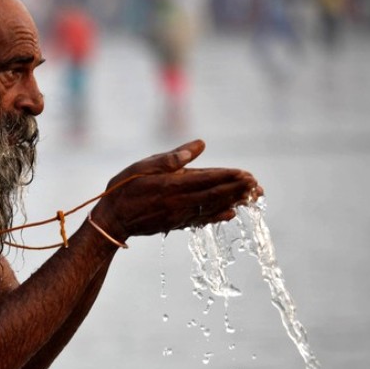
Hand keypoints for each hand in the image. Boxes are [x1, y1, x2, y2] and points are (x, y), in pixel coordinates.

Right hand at [91, 140, 261, 240]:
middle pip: (215, 195)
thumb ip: (172, 158)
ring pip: (212, 208)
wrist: (112, 219)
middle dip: (238, 190)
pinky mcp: (175, 223)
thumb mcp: (143, 165)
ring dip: (234, 202)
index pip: (208, 180)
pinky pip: (201, 219)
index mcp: (172, 185)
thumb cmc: (124, 187)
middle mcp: (179, 203)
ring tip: (253, 197)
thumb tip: (201, 145)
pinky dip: (218, 216)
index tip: (247, 174)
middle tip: (257, 186)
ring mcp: (179, 216)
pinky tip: (231, 214)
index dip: (229, 177)